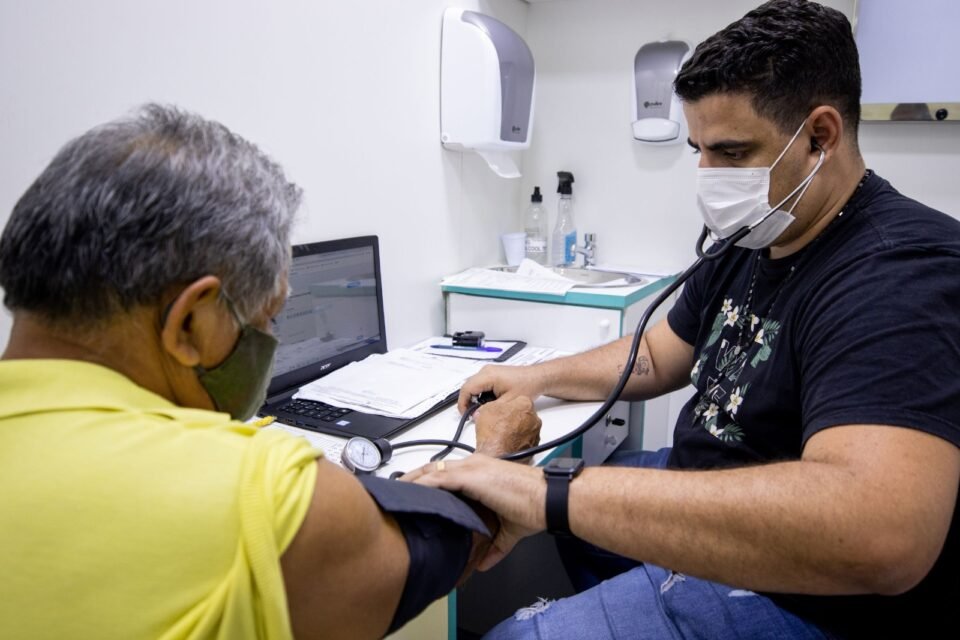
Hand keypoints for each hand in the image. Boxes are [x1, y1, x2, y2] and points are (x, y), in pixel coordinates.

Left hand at [404, 455, 545, 570]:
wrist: (548, 500)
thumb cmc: (534, 507)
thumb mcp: (509, 531)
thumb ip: (495, 547)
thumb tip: (484, 563)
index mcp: (482, 472)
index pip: (447, 473)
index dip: (428, 481)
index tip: (414, 493)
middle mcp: (474, 465)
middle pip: (434, 468)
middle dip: (413, 479)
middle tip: (397, 491)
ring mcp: (472, 469)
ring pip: (432, 471)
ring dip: (412, 481)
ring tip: (395, 492)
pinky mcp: (471, 476)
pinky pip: (438, 478)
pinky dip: (422, 485)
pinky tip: (409, 493)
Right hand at [457, 364, 548, 413]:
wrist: (538, 378)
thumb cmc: (527, 386)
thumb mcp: (508, 402)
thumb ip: (490, 410)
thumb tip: (477, 416)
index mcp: (488, 376)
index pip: (467, 389)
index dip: (463, 403)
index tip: (465, 414)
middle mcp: (486, 371)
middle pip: (468, 386)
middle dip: (468, 401)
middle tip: (473, 414)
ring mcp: (489, 371)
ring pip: (473, 385)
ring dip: (475, 398)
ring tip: (483, 409)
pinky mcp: (492, 374)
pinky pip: (480, 384)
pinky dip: (481, 394)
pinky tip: (489, 402)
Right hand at [474, 395, 540, 456]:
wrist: (497, 454)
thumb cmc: (494, 433)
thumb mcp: (487, 409)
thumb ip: (494, 405)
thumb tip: (491, 409)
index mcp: (525, 403)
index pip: (517, 399)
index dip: (506, 405)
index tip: (501, 410)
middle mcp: (534, 417)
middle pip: (524, 413)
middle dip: (514, 416)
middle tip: (501, 422)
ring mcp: (536, 433)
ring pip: (526, 427)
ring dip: (517, 429)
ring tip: (503, 434)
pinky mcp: (534, 446)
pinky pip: (527, 439)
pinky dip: (520, 440)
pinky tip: (508, 442)